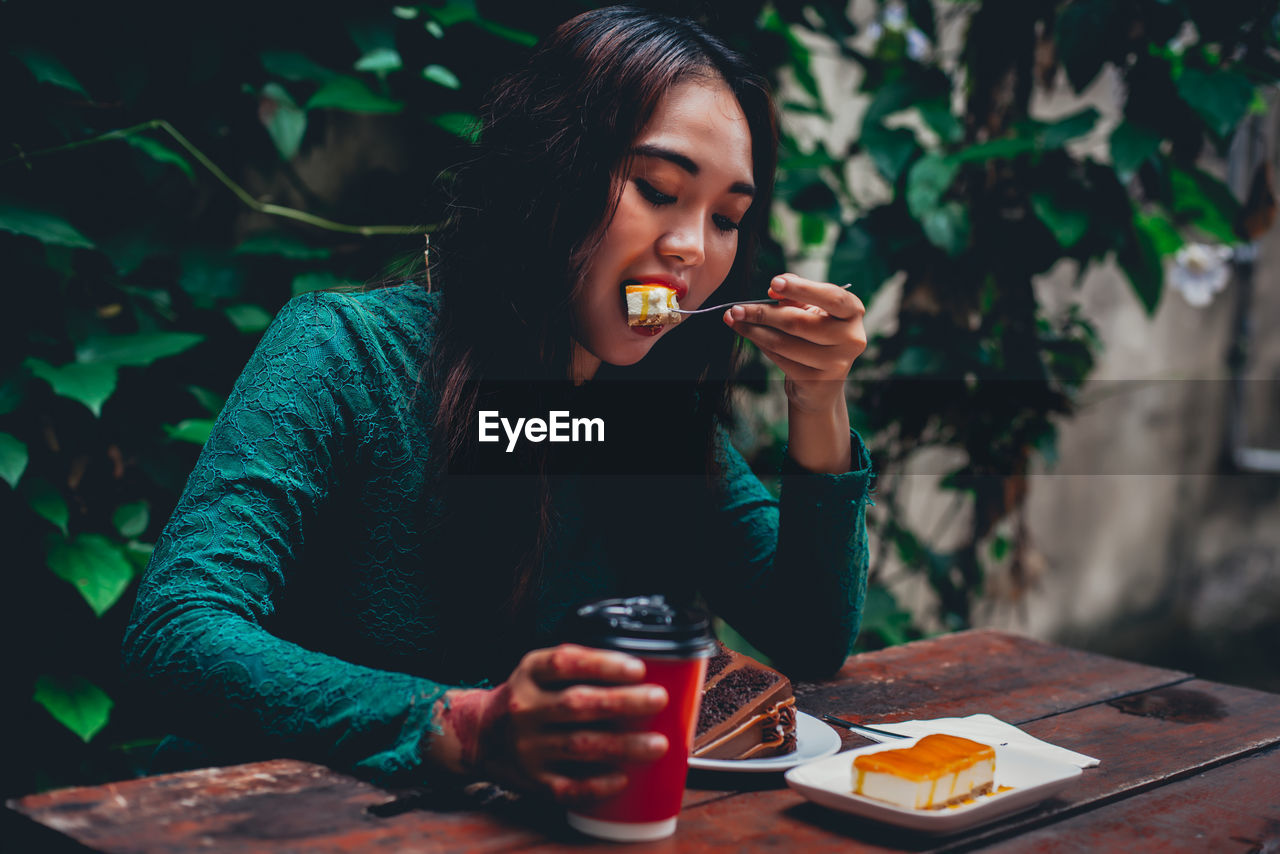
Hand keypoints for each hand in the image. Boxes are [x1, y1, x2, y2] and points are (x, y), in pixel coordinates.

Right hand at [437, 644, 668, 804]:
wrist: (479, 734)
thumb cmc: (526, 698)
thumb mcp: (538, 669)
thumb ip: (577, 666)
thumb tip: (641, 670)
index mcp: (530, 673)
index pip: (565, 663)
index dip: (603, 664)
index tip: (638, 668)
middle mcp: (525, 708)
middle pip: (578, 704)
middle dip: (624, 703)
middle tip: (658, 700)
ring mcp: (527, 746)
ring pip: (579, 746)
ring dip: (623, 746)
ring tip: (657, 744)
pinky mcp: (532, 779)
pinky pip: (568, 786)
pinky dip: (597, 784)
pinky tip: (622, 778)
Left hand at [723, 274, 866, 411]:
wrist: (821, 383)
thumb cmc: (815, 336)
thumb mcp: (811, 310)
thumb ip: (795, 294)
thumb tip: (773, 290)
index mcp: (853, 312)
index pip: (831, 297)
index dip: (801, 289)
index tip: (773, 283)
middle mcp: (852, 338)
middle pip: (799, 322)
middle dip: (763, 313)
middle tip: (737, 308)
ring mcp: (837, 363)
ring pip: (785, 343)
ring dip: (754, 330)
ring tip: (734, 320)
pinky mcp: (818, 381)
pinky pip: (781, 359)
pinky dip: (761, 345)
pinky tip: (749, 335)